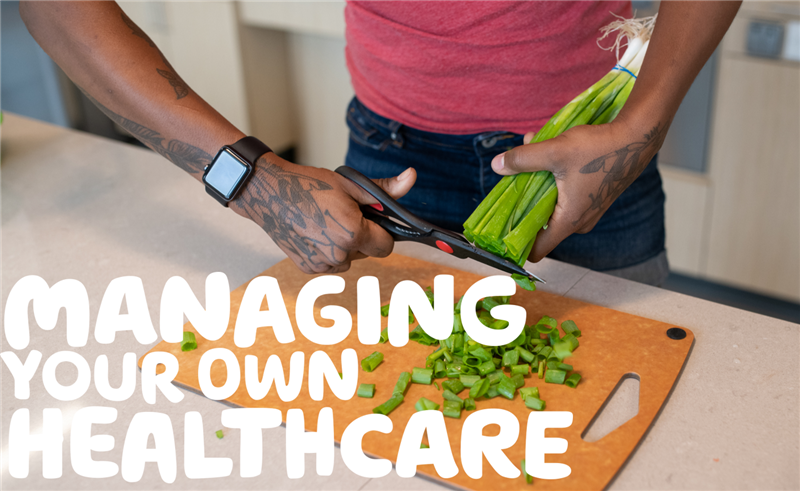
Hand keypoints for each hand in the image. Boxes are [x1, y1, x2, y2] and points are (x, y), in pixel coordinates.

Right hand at [231, 153, 415, 273]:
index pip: (386, 246)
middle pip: (367, 253)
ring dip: (344, 247)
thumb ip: (384, 189)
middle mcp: (338, 255)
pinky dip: (327, 252)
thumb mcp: (350, 184)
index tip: (370, 219)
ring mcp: (322, 265)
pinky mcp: (308, 269)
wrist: (269, 194)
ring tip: (326, 223)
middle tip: (343, 216)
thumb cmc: (308, 185)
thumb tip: (412, 177)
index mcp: (353, 233)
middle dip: (362, 237)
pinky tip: (314, 233)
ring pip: (348, 260)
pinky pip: (330, 264)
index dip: (382, 232)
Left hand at [491, 116, 668, 261]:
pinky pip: (563, 195)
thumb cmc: (599, 149)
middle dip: (524, 202)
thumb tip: (497, 165)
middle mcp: (578, 222)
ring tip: (532, 154)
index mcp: (569, 220)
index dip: (517, 244)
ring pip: (551, 205)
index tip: (500, 232)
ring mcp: (587, 211)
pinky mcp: (591, 198)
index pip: (537, 250)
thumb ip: (524, 159)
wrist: (636, 138)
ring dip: (538, 183)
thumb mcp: (554, 151)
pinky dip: (552, 179)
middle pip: (540, 224)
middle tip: (514, 179)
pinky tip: (547, 152)